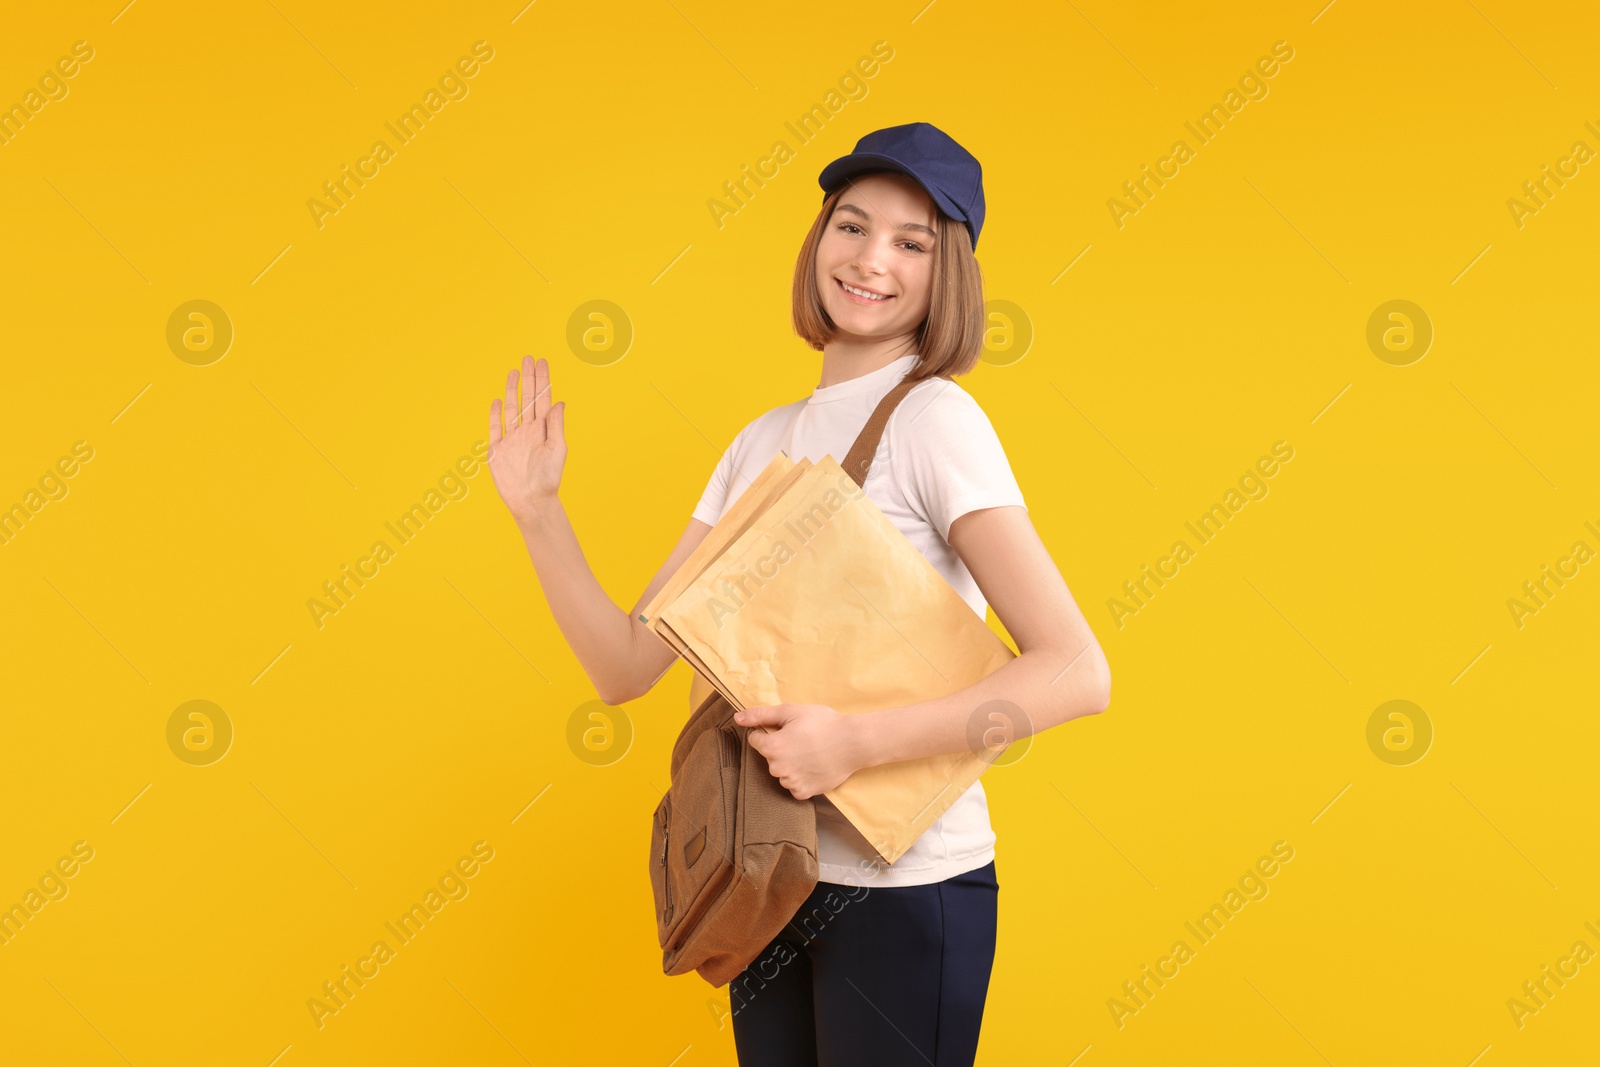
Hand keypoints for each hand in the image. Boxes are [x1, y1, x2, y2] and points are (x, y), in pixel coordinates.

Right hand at [488, 356, 565, 525]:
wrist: (531, 501)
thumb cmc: (549, 479)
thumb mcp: (558, 449)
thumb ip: (556, 425)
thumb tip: (559, 401)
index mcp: (543, 429)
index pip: (543, 398)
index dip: (543, 380)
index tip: (542, 362)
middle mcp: (528, 431)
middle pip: (527, 398)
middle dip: (528, 378)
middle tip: (528, 358)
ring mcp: (512, 439)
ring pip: (511, 408)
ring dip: (512, 390)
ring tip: (514, 371)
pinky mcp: (497, 450)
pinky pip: (495, 428)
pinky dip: (495, 414)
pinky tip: (496, 400)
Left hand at [736, 703, 862, 800]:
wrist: (854, 743)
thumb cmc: (823, 723)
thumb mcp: (791, 711)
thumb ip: (761, 714)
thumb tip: (737, 717)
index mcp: (772, 748)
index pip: (755, 740)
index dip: (770, 732)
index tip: (788, 730)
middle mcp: (777, 769)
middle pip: (769, 757)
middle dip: (780, 748)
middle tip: (802, 739)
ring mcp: (791, 783)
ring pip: (781, 772)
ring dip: (790, 764)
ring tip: (810, 752)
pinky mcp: (804, 793)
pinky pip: (793, 786)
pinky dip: (800, 777)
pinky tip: (813, 766)